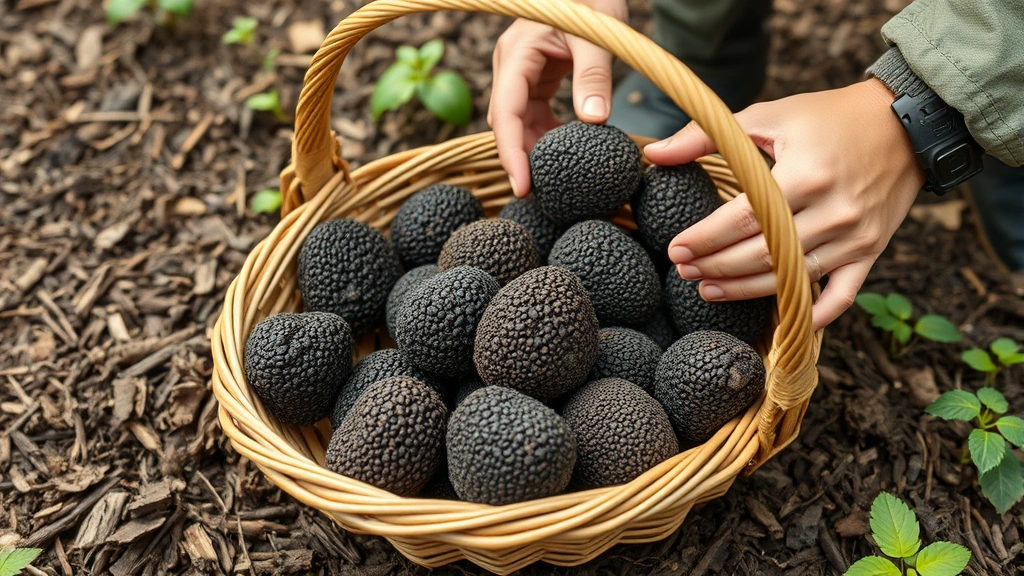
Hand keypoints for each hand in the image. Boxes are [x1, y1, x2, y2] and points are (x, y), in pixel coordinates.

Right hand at [487, 0, 626, 196]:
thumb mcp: (598, 35)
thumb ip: (594, 77)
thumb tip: (593, 121)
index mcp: (517, 53)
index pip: (504, 112)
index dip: (510, 152)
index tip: (523, 186)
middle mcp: (511, 64)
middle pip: (505, 121)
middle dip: (519, 157)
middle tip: (539, 195)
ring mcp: (521, 71)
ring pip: (517, 121)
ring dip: (532, 148)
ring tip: (552, 179)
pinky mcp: (535, 76)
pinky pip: (532, 113)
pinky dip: (544, 135)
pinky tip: (562, 152)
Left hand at [645, 79, 924, 330]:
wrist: (905, 123)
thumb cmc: (828, 117)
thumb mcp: (768, 116)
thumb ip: (706, 135)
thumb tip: (652, 154)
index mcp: (806, 174)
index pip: (744, 219)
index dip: (705, 239)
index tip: (674, 249)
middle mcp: (834, 210)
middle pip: (764, 254)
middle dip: (717, 267)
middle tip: (684, 271)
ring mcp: (855, 236)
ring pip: (792, 278)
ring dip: (746, 291)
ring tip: (708, 290)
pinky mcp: (871, 251)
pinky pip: (841, 296)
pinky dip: (813, 314)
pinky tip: (779, 319)